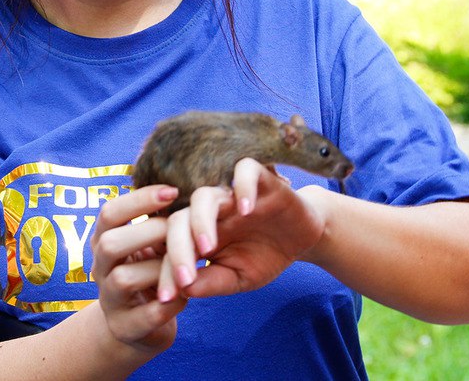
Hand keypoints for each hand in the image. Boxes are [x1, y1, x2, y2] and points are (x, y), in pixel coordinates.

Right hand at [90, 185, 184, 354]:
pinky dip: (171, 305)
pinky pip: (147, 315)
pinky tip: (188, 294)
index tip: (173, 191)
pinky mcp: (125, 328)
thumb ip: (153, 220)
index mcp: (104, 241)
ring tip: (184, 266)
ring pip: (125, 279)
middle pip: (110, 243)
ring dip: (160, 270)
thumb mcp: (145, 244)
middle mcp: (99, 268)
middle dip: (149, 233)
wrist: (136, 326)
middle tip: (179, 231)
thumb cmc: (147, 272)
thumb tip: (178, 182)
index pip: (109, 212)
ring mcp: (109, 300)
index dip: (139, 199)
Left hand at [161, 158, 325, 298]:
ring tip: (208, 247)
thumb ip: (212, 282)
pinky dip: (243, 186)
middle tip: (184, 278)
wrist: (301, 239)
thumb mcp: (239, 278)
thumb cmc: (264, 257)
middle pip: (179, 219)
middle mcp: (209, 213)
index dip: (166, 272)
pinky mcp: (260, 180)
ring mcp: (231, 195)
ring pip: (203, 196)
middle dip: (177, 249)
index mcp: (198, 235)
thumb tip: (184, 290)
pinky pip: (245, 170)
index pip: (171, 248)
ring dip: (200, 221)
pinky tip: (247, 210)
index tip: (166, 298)